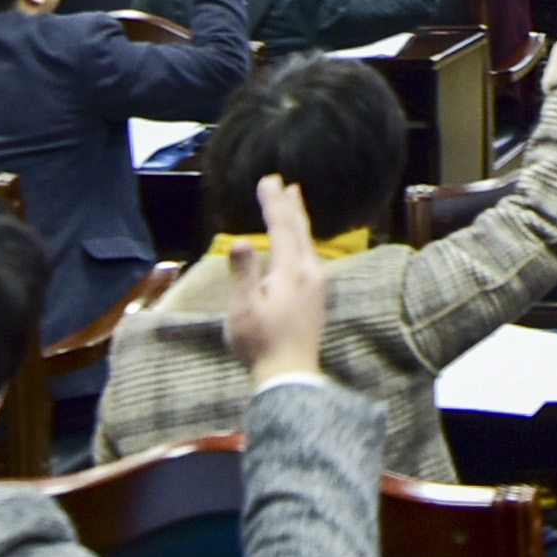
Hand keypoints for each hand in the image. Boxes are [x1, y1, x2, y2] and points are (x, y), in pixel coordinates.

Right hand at [221, 174, 332, 386]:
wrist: (290, 377)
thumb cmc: (260, 345)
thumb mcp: (244, 310)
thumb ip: (243, 274)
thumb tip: (240, 241)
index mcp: (291, 272)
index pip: (281, 227)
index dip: (273, 202)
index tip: (268, 179)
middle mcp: (309, 272)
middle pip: (298, 229)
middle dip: (288, 204)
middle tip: (282, 181)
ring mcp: (316, 284)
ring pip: (307, 241)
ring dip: (298, 218)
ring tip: (294, 199)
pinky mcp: (315, 296)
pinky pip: (309, 253)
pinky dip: (301, 237)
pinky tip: (299, 242)